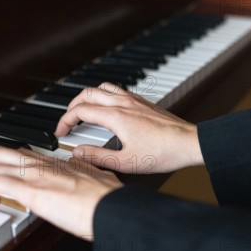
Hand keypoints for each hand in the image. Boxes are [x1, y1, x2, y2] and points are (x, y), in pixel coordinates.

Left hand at [0, 146, 122, 237]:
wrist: (112, 207)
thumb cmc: (108, 199)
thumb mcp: (98, 176)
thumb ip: (87, 170)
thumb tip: (85, 169)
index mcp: (57, 163)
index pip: (22, 153)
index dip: (5, 160)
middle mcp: (43, 164)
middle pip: (1, 152)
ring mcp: (36, 175)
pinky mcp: (31, 190)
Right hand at [55, 83, 203, 173]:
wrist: (189, 143)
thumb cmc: (163, 153)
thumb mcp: (126, 163)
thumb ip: (98, 157)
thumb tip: (78, 153)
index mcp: (116, 117)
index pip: (81, 111)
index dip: (65, 120)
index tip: (61, 132)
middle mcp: (123, 103)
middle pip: (88, 93)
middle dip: (72, 106)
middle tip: (68, 121)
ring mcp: (134, 100)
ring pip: (103, 87)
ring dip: (88, 97)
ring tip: (83, 111)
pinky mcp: (143, 102)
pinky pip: (117, 90)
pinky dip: (104, 95)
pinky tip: (108, 109)